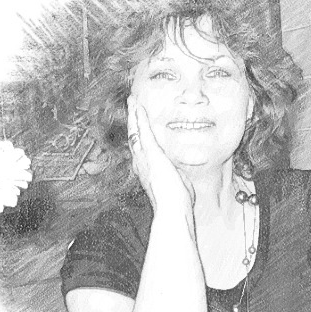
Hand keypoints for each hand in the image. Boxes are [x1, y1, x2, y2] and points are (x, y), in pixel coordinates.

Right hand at [127, 96, 194, 214]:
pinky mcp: (152, 155)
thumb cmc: (176, 203)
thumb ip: (176, 177)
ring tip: (132, 102)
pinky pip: (144, 133)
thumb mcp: (177, 186)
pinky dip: (140, 119)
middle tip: (131, 107)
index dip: (140, 137)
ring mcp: (144, 159)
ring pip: (135, 132)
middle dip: (133, 121)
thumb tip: (179, 175)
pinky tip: (139, 107)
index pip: (142, 150)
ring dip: (134, 116)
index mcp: (148, 171)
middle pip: (134, 137)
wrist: (172, 210)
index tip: (138, 126)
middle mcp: (141, 164)